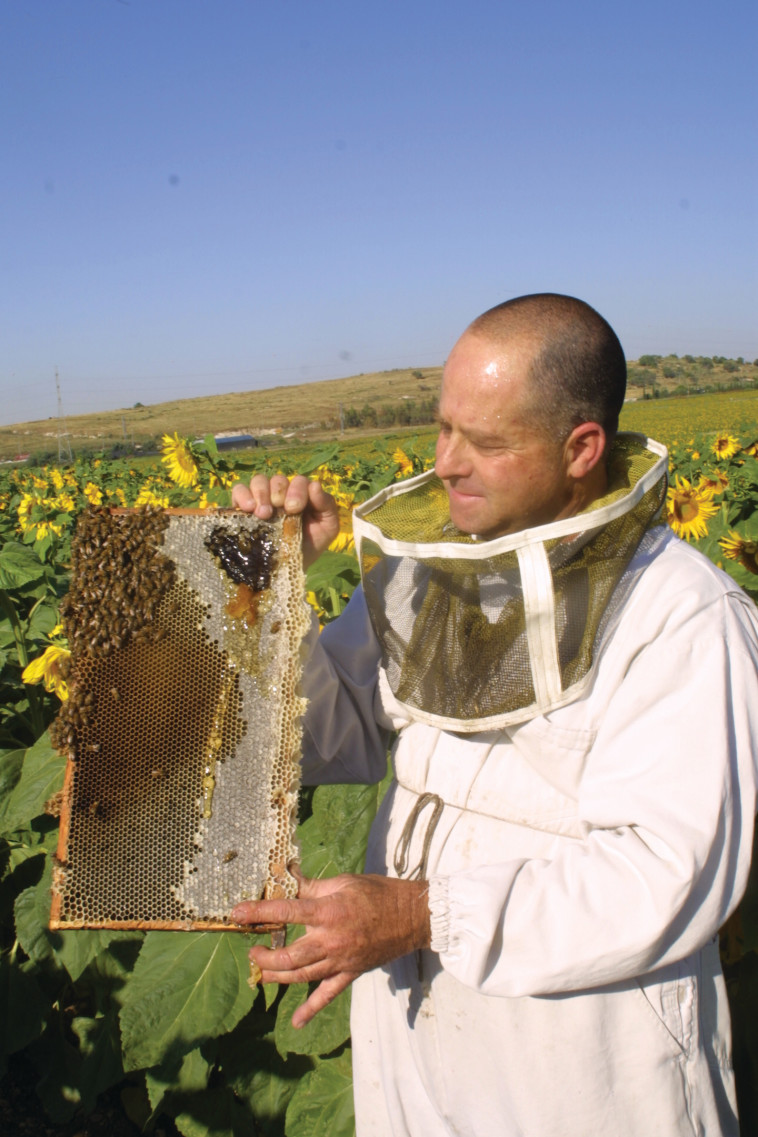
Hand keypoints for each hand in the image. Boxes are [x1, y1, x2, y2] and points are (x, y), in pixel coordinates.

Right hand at [231, 474, 338, 568]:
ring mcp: (262, 499)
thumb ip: (327, 505)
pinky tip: (248, 509)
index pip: (299, 481)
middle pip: (278, 480)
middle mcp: (281, 494)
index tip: (294, 509)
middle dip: (279, 492)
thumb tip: (315, 486)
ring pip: (259, 481)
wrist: (288, 569)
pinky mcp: (243, 508)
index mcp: (302, 495)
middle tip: (280, 511)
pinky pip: (239, 490)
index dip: (297, 491)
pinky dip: (242, 495)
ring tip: (263, 514)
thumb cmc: (310, 546)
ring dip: (261, 493)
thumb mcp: (328, 528)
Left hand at [231, 871, 430, 1026]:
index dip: (259, 912)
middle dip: (264, 957)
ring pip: (301, 976)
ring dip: (277, 977)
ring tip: (262, 973)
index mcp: (328, 911)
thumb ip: (313, 886)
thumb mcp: (343, 882)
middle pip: (289, 956)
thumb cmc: (376, 893)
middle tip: (253, 951)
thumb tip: (288, 878)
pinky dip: (311, 1009)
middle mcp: (330, 940)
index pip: (286, 912)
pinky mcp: (350, 973)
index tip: (237, 913)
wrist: (410, 916)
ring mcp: (340, 960)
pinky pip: (328, 994)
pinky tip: (296, 1022)